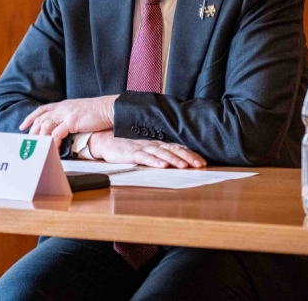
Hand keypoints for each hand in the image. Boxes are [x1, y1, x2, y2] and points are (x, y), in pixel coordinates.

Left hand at [20, 96, 117, 147]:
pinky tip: (52, 148)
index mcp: (63, 105)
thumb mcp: (79, 111)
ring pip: (46, 125)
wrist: (109, 108)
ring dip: (40, 138)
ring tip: (38, 147)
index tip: (23, 126)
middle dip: (33, 131)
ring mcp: (66, 113)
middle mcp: (62, 108)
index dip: (31, 117)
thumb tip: (63, 128)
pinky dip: (52, 142)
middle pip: (41, 119)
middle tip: (28, 142)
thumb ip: (69, 117)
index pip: (42, 110)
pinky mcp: (72, 121)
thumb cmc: (98, 112)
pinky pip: (57, 133)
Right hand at [88, 131, 205, 168]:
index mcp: (157, 144)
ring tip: (185, 166)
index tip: (203, 162)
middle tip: (200, 165)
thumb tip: (176, 160)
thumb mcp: (145, 149)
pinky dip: (154, 162)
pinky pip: (144, 157)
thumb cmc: (126, 146)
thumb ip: (158, 153)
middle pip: (173, 150)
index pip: (178, 147)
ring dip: (174, 160)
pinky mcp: (131, 153)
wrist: (104, 140)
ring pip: (161, 153)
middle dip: (188, 157)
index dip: (191, 154)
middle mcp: (152, 144)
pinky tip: (162, 166)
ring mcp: (142, 147)